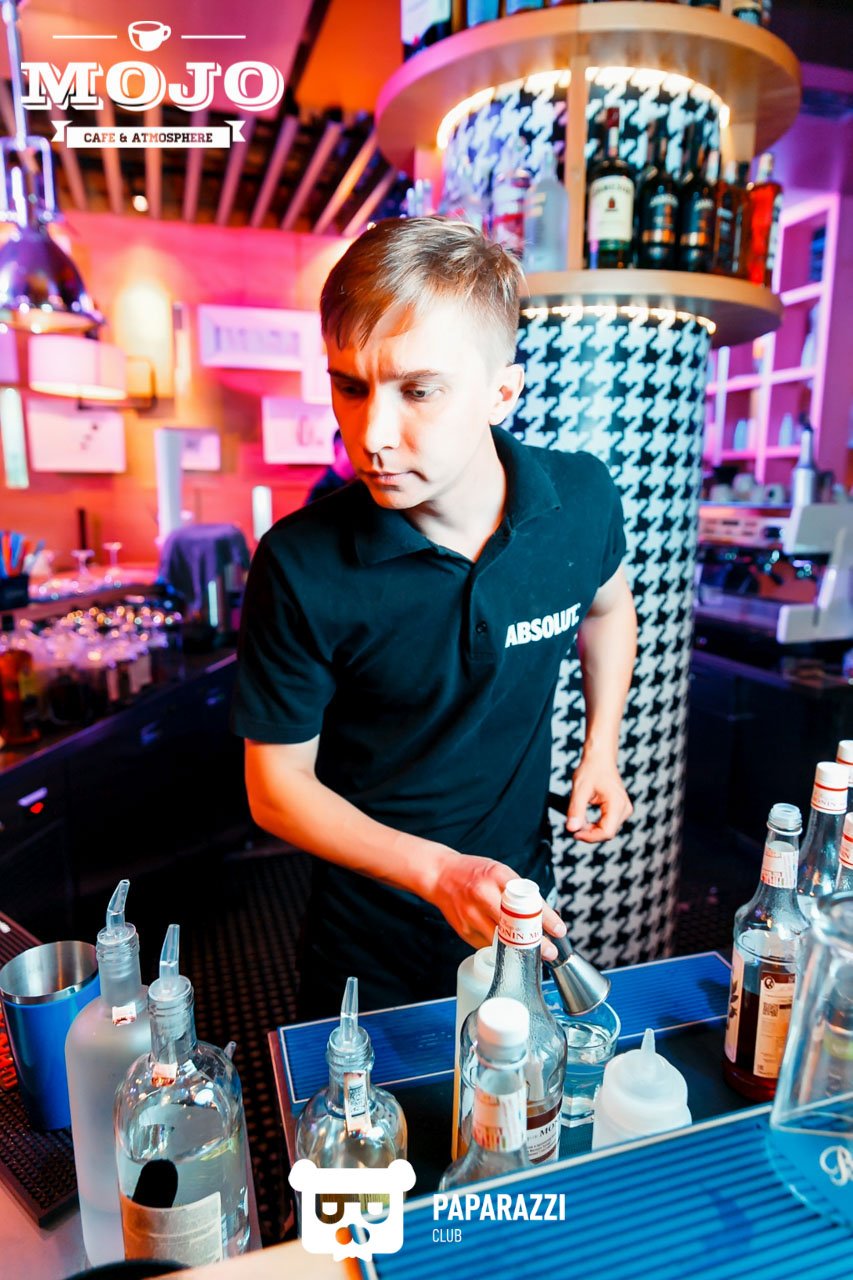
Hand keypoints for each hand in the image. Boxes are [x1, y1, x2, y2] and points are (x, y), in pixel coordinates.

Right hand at [425, 850, 565, 960]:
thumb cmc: (473, 873)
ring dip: (519, 949)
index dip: (546, 917)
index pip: (527, 899)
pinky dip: (499, 946)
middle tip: (550, 952)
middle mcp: (483, 894)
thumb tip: (542, 915)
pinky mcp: (463, 929)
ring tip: (532, 952)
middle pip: (515, 925)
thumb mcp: (498, 872)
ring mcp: (471, 914)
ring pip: (501, 939)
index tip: (559, 929)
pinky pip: (487, 943)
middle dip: (535, 941)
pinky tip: (504, 944)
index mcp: (497, 875)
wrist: (439, 875)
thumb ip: (516, 890)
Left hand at [566, 752, 631, 842]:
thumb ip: (576, 810)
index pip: (607, 832)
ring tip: (578, 819)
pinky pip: (607, 824)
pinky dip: (595, 825)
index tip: (573, 833)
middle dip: (589, 833)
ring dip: (591, 830)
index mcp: (617, 804)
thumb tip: (571, 829)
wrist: (600, 757)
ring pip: (607, 830)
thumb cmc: (591, 769)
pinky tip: (584, 819)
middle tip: (572, 824)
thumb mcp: (580, 789)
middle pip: (607, 833)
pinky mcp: (619, 810)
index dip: (589, 837)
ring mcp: (624, 810)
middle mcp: (625, 809)